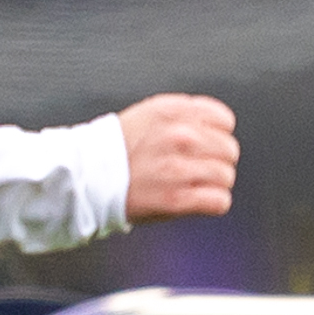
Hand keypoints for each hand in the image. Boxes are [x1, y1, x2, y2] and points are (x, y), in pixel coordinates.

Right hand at [118, 93, 237, 221]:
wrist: (84, 178)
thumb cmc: (116, 149)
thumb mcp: (149, 114)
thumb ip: (185, 115)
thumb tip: (220, 125)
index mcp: (173, 111)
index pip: (225, 121)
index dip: (216, 134)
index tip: (203, 144)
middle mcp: (179, 136)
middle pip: (229, 150)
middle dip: (215, 160)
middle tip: (194, 167)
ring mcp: (178, 168)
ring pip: (226, 176)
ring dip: (213, 183)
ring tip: (191, 184)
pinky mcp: (177, 199)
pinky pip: (219, 201)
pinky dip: (211, 203)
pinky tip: (195, 200)